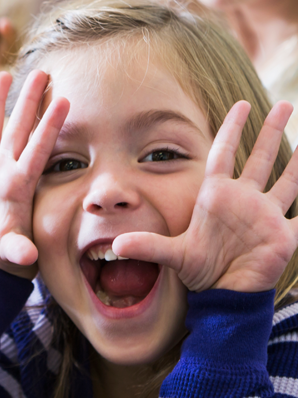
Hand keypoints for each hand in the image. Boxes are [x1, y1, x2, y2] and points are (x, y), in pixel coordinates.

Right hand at [0, 70, 68, 277]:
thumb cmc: (7, 254)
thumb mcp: (14, 251)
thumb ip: (19, 248)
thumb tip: (26, 256)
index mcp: (19, 183)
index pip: (39, 148)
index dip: (51, 124)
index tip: (65, 99)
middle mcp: (3, 169)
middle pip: (18, 128)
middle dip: (29, 100)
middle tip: (42, 72)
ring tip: (4, 76)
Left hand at [114, 101, 297, 292]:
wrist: (223, 293)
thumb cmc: (200, 269)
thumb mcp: (173, 254)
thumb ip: (148, 246)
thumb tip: (117, 244)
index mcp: (217, 196)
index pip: (224, 154)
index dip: (231, 130)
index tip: (239, 105)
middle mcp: (244, 200)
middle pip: (260, 158)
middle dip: (271, 131)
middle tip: (284, 104)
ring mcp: (266, 215)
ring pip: (288, 179)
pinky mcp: (284, 235)